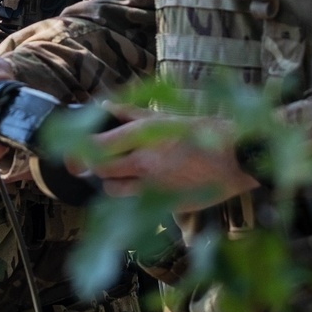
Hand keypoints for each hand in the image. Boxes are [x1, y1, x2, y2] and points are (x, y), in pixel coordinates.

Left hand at [85, 109, 259, 210]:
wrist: (238, 158)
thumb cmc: (205, 131)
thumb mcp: (167, 117)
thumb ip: (132, 114)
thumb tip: (105, 106)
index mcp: (142, 136)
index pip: (95, 147)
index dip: (79, 151)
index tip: (74, 151)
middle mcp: (143, 163)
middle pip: (100, 170)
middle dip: (94, 167)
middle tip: (94, 162)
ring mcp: (153, 188)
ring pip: (113, 191)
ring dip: (112, 182)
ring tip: (123, 173)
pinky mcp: (164, 206)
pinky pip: (136, 204)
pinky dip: (133, 196)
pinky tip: (144, 186)